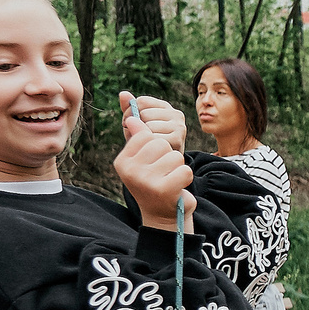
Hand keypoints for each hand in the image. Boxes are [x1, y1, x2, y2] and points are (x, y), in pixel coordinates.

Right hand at [114, 99, 194, 228]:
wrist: (164, 215)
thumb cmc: (154, 180)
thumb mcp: (143, 154)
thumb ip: (136, 128)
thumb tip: (126, 94)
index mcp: (122, 161)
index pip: (145, 133)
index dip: (156, 143)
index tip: (153, 161)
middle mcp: (129, 171)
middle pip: (160, 142)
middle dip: (168, 156)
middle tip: (163, 173)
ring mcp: (145, 181)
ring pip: (174, 156)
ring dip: (177, 168)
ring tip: (169, 180)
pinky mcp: (163, 190)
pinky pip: (185, 170)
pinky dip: (186, 178)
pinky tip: (177, 188)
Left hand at [117, 90, 187, 152]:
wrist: (164, 167)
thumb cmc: (148, 143)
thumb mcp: (137, 125)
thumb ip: (129, 110)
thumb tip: (122, 94)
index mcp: (164, 107)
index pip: (141, 101)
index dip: (129, 112)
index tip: (126, 124)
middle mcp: (175, 114)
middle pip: (144, 114)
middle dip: (134, 125)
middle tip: (135, 137)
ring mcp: (178, 126)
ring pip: (148, 126)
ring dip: (141, 137)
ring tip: (144, 145)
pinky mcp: (178, 139)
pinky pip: (153, 139)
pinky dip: (148, 147)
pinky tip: (151, 152)